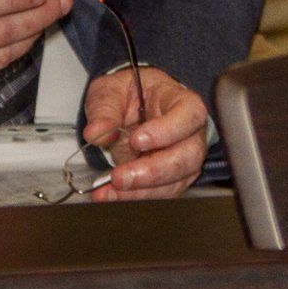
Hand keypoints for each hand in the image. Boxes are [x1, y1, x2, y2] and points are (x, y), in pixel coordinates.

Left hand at [81, 67, 208, 201]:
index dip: (167, 130)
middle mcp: (190, 131)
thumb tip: (97, 131)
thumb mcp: (111, 92)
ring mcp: (184, 155)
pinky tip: (113, 195)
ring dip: (143, 190)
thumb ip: (104, 110)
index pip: (189, 115)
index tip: (137, 140)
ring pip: (178, 179)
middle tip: (121, 176)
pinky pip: (162, 192)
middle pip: (190, 154)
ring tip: (111, 190)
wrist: (128, 109)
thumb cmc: (129, 95)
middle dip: (154, 171)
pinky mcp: (172, 177)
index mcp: (180, 100)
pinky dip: (136, 197)